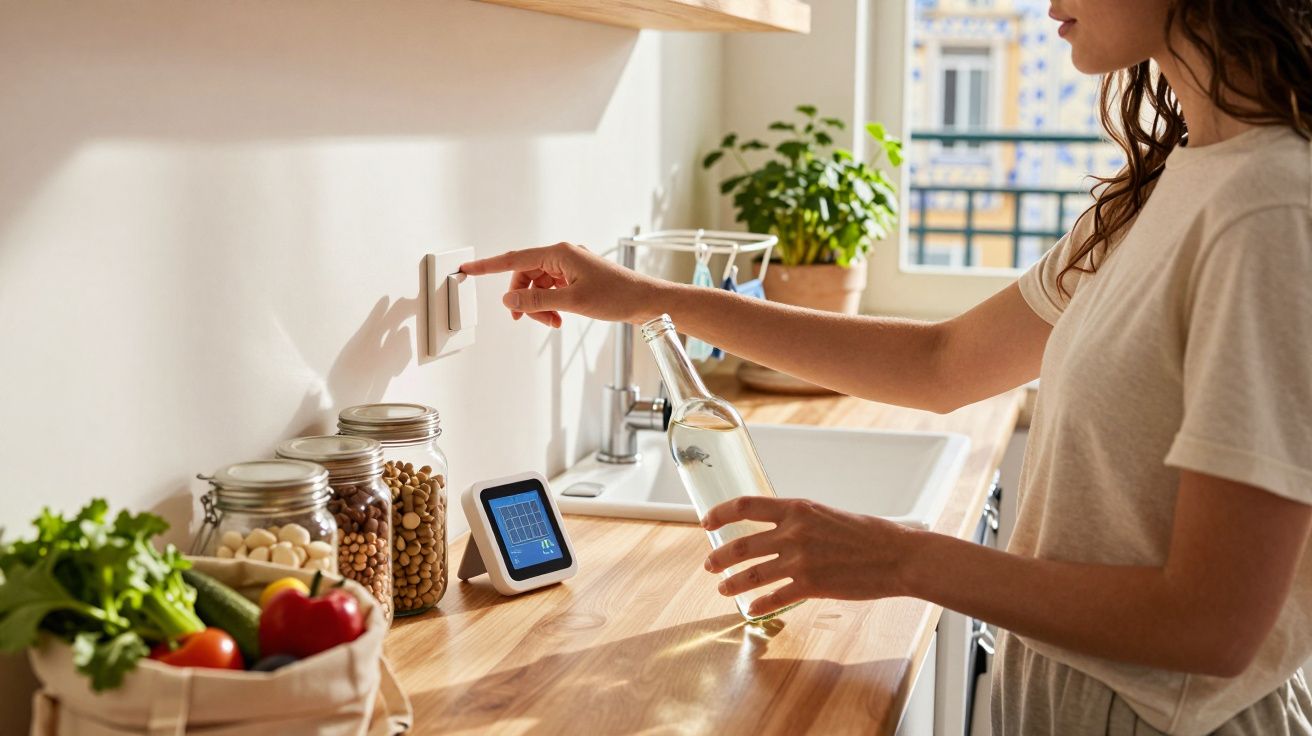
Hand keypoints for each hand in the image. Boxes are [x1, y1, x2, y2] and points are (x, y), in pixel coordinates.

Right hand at [460, 242, 667, 327]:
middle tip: (527, 319)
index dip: (488, 266)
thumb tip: (508, 298)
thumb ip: (537, 300)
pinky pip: (552, 290)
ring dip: (539, 306)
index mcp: (559, 253)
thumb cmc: (617, 296)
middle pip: (525, 275)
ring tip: (553, 322)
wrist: (646, 301)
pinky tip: (560, 318)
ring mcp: (570, 266)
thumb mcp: (572, 301)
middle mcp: (562, 255)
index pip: (514, 259)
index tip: (467, 268)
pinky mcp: (577, 277)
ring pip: (538, 285)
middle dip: (523, 298)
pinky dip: (550, 305)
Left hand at [702, 496, 919, 616]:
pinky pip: (774, 598)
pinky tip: (751, 609)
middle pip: (741, 545)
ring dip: (732, 583)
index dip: (720, 514)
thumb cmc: (869, 534)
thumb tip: (778, 531)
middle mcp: (794, 532)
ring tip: (723, 588)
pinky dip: (758, 605)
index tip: (706, 522)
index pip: (746, 506)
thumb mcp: (827, 516)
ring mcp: (801, 560)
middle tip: (709, 564)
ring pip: (752, 574)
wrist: (897, 556)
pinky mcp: (811, 586)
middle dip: (719, 557)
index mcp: (798, 509)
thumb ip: (800, 522)